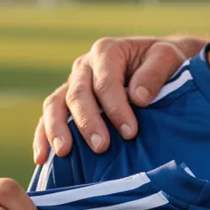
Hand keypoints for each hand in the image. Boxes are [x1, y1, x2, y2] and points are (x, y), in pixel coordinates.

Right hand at [33, 37, 196, 163]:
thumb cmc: (163, 61)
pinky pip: (47, 118)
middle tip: (102, 147)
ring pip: (55, 104)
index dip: (115, 107)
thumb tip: (138, 98)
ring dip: (57, 129)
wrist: (155, 62)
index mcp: (107, 51)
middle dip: (88, 122)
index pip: (105, 81)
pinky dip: (42, 137)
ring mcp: (72, 83)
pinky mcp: (66, 101)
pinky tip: (42, 158)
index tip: (130, 132)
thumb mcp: (167, 58)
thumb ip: (154, 73)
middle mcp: (84, 65)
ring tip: (64, 153)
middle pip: (77, 94)